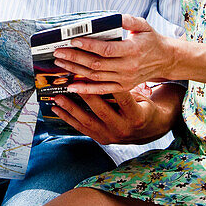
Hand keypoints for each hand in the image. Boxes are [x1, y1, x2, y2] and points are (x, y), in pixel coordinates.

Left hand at [50, 84, 181, 144]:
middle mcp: (123, 128)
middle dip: (85, 95)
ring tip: (58, 97)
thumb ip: (126, 86)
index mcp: (137, 116)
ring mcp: (111, 136)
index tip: (95, 73)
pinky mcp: (102, 139)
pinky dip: (68, 118)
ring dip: (71, 108)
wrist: (148, 131)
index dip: (108, 85)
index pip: (122, 98)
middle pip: (102, 110)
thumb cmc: (144, 107)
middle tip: (71, 82)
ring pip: (88, 121)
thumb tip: (108, 66)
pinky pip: (82, 128)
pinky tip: (57, 109)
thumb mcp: (143, 95)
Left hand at [54, 15, 176, 93]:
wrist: (165, 60)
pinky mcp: (123, 87)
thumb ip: (128, 20)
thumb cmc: (151, 39)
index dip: (88, 46)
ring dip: (76, 70)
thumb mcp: (143, 25)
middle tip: (58, 51)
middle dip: (75, 58)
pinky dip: (85, 89)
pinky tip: (71, 85)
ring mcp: (125, 79)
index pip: (106, 49)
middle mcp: (128, 67)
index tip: (72, 40)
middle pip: (96, 64)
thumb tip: (113, 16)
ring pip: (95, 76)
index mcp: (133, 50)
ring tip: (60, 63)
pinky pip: (101, 90)